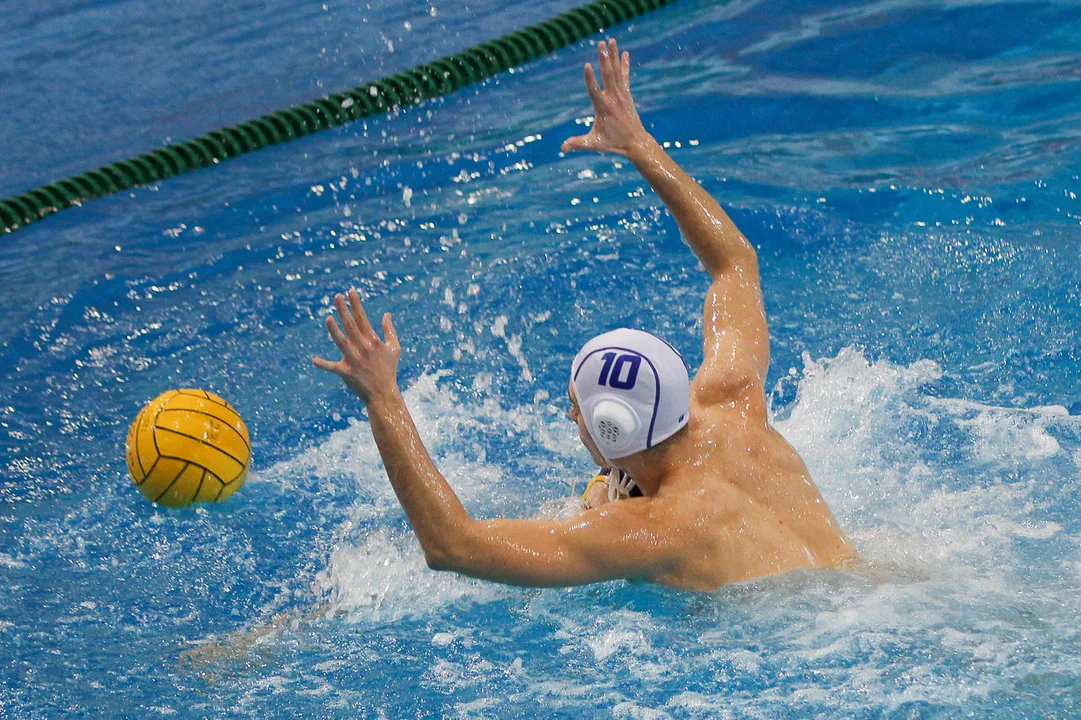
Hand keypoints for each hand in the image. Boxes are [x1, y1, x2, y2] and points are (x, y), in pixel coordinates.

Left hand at [313, 289, 401, 403]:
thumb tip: (387, 314)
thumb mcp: (394, 348)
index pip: (363, 318)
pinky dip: (324, 364)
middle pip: (351, 326)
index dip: (356, 304)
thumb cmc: (389, 369)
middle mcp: (363, 348)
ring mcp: (354, 360)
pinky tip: (314, 360)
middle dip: (344, 310)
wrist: (384, 393)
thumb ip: (390, 330)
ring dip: (334, 330)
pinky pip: (333, 367)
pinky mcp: (347, 372)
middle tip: (337, 296)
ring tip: (328, 318)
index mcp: (373, 341)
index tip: (351, 291)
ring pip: (341, 342)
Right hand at [561, 38, 648, 156]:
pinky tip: (624, 52)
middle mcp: (613, 98)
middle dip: (604, 59)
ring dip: (613, 56)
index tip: (586, 65)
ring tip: (610, 40)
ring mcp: (621, 95)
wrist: (635, 142)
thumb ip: (578, 144)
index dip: (590, 78)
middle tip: (600, 44)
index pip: (594, 91)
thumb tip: (562, 149)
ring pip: (616, 72)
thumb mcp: (594, 144)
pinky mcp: (627, 94)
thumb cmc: (613, 143)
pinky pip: (625, 76)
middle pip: (608, 75)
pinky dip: (624, 64)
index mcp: (603, 108)